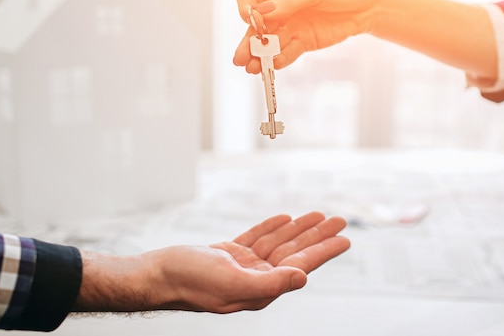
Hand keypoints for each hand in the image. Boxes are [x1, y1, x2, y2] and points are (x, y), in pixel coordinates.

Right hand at [74, 212, 349, 313]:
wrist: (158, 274)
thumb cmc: (191, 281)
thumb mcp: (233, 281)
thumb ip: (270, 282)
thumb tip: (303, 278)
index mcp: (261, 288)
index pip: (300, 266)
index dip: (324, 251)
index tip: (344, 239)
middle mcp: (256, 278)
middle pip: (294, 252)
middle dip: (317, 236)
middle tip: (339, 220)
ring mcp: (243, 266)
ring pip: (278, 243)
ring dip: (298, 228)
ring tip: (318, 215)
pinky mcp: (230, 255)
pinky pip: (257, 238)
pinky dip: (271, 227)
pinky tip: (284, 218)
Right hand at [233, 0, 379, 73]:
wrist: (370, 5)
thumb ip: (290, 2)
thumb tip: (261, 13)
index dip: (246, 10)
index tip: (250, 20)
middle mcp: (281, 7)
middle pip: (256, 26)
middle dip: (248, 42)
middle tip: (240, 59)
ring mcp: (291, 26)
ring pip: (269, 43)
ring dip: (260, 56)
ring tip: (253, 69)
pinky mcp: (303, 42)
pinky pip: (287, 53)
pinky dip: (279, 60)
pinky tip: (273, 67)